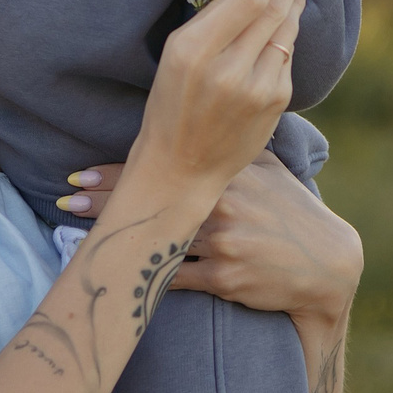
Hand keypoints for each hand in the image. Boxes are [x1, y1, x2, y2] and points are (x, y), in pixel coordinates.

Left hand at [60, 156, 358, 321]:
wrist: (326, 266)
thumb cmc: (292, 214)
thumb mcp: (268, 170)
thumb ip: (232, 147)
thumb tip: (199, 114)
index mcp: (231, 172)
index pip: (165, 166)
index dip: (117, 171)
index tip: (80, 174)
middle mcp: (225, 203)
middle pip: (152, 198)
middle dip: (104, 200)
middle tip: (66, 200)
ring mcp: (224, 242)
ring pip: (156, 239)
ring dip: (114, 238)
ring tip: (77, 236)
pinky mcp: (225, 277)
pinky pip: (173, 278)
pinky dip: (144, 276)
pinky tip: (114, 274)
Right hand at [131, 0, 306, 192]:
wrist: (182, 166)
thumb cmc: (173, 103)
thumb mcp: (176, 54)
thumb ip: (211, 19)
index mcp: (195, 50)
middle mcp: (229, 69)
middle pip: (273, 10)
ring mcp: (258, 88)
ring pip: (286, 32)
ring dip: (295, 5)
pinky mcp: (276, 101)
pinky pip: (286, 57)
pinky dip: (287, 37)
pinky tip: (287, 22)